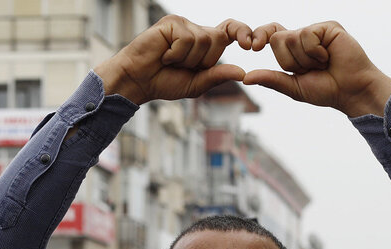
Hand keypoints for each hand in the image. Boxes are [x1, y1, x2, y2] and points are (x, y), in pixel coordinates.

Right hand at [94, 15, 252, 104]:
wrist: (138, 81)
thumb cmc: (164, 82)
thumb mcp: (196, 84)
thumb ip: (217, 76)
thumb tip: (242, 72)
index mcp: (206, 44)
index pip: (232, 30)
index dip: (243, 32)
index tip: (252, 45)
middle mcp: (197, 30)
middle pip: (220, 39)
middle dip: (203, 60)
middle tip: (182, 66)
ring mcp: (184, 24)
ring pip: (203, 40)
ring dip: (187, 59)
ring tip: (170, 61)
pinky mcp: (171, 22)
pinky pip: (187, 39)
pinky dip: (176, 54)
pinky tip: (164, 55)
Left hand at [243, 21, 390, 116]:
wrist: (351, 91)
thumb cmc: (326, 90)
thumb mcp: (293, 87)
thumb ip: (271, 79)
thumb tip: (246, 78)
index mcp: (293, 49)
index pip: (270, 34)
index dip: (260, 36)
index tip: (252, 47)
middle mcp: (303, 36)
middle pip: (276, 38)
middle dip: (289, 61)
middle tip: (309, 69)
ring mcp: (316, 30)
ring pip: (291, 38)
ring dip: (305, 59)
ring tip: (322, 64)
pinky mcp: (328, 27)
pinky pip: (307, 35)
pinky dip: (315, 52)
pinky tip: (328, 56)